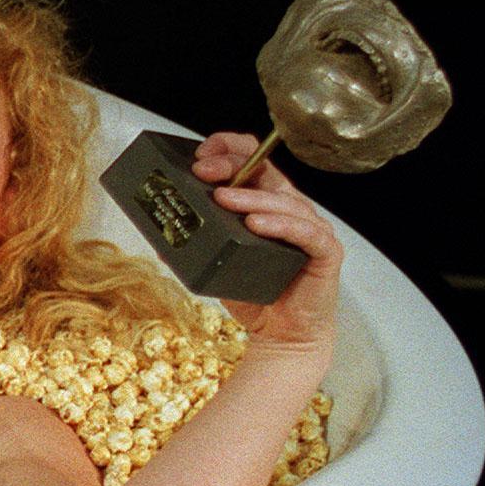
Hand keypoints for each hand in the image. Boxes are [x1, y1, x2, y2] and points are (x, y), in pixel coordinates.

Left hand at [191, 132, 341, 354]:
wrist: (283, 335)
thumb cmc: (254, 293)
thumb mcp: (216, 262)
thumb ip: (194, 245)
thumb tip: (159, 237)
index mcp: (266, 202)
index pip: (253, 160)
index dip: (229, 150)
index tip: (201, 155)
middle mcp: (290, 209)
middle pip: (266, 172)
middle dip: (232, 166)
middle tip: (203, 171)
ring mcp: (310, 229)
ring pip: (284, 202)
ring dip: (251, 198)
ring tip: (223, 198)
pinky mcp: (325, 252)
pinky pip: (307, 233)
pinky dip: (281, 226)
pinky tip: (256, 225)